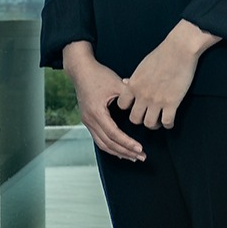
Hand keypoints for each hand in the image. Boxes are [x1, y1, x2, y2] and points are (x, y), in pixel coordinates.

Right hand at [60, 40, 143, 161]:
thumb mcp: (117, 84)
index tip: (140, 149)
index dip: (127, 143)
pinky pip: (99, 139)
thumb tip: (145, 104)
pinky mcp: (88, 120)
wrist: (81, 70)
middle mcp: (89, 120)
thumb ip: (131, 96)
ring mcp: (87, 121)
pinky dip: (110, 146)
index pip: (113, 134)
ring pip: (102, 144)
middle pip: (107, 143)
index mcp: (96, 112)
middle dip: (125, 152)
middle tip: (141, 156)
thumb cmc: (98, 75)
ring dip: (118, 152)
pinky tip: (120, 150)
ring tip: (133, 157)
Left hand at [114, 20, 218, 130]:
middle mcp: (142, 95)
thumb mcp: (141, 67)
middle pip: (134, 119)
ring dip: (154, 124)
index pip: (122, 105)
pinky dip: (168, 124)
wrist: (178, 50)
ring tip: (159, 121)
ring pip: (149, 124)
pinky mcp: (172, 102)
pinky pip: (167, 122)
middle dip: (140, 119)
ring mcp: (157, 100)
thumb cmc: (161, 55)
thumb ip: (134, 78)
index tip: (135, 106)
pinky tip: (170, 120)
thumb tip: (125, 82)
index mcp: (133, 85)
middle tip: (147, 116)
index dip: (128, 108)